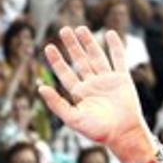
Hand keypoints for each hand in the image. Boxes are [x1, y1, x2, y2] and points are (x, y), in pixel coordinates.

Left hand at [40, 27, 155, 162]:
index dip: (57, 60)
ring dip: (89, 42)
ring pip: (96, 56)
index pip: (64, 73)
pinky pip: (118, 59)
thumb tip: (40, 87)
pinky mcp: (122, 79)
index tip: (48, 47)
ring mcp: (107, 80)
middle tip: (64, 30)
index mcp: (79, 93)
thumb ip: (56, 103)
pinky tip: (110, 34)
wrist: (122, 134)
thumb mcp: (72, 118)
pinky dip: (115, 46)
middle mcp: (92, 84)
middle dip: (72, 46)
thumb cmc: (97, 131)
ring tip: (81, 28)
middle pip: (80, 60)